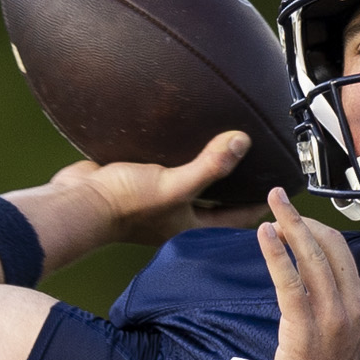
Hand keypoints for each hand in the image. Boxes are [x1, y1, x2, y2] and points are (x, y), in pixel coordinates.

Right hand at [7, 131, 267, 268]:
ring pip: (195, 182)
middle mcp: (179, 215)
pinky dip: (182, 154)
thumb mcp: (173, 185)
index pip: (238, 219)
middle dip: (240, 185)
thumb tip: (243, 142)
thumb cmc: (123, 204)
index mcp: (192, 226)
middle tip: (262, 164)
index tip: (283, 192)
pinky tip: (187, 134)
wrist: (76, 201)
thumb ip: (208, 166)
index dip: (262, 207)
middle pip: (219, 200)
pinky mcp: (141, 179)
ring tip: (230, 144)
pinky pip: (170, 165)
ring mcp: (159, 198)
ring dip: (211, 167)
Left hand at [256, 187, 359, 359]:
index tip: (292, 219)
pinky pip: (289, 281)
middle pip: (328, 246)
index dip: (315, 228)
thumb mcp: (343, 336)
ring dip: (288, 225)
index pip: (341, 252)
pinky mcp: (304, 327)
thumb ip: (335, 306)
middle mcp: (352, 306)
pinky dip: (276, 253)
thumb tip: (313, 280)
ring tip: (270, 205)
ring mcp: (331, 317)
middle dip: (301, 218)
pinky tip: (263, 234)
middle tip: (277, 198)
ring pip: (310, 257)